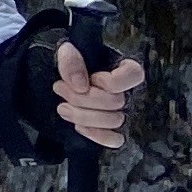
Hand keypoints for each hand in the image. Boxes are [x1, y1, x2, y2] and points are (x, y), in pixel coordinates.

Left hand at [53, 38, 141, 152]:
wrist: (58, 79)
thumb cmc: (69, 63)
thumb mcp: (65, 52)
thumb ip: (72, 61)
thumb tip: (80, 85)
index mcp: (122, 66)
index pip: (133, 74)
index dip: (109, 81)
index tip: (90, 78)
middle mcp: (128, 90)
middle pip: (117, 101)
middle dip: (83, 98)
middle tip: (59, 87)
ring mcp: (123, 111)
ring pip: (114, 121)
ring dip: (83, 116)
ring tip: (63, 107)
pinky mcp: (113, 129)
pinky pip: (114, 139)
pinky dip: (94, 134)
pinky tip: (77, 126)